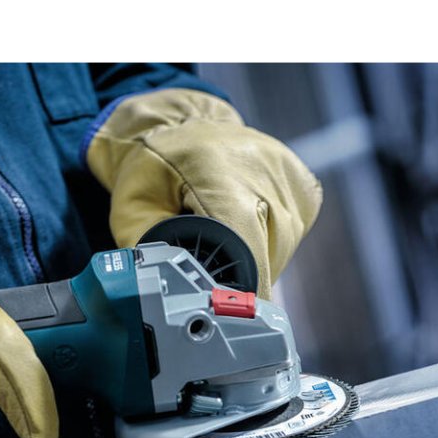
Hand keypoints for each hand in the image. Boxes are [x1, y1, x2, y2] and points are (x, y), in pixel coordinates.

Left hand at [84, 89, 321, 299]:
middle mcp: (265, 174)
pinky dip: (270, 239)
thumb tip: (163, 297)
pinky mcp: (304, 187)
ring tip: (226, 234)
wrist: (183, 122)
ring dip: (256, 256)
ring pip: (282, 249)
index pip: (247, 246)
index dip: (245, 289)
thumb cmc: (155, 168)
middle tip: (211, 263)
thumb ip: (147, 255)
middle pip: (265, 254)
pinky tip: (248, 222)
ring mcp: (290, 178)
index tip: (237, 314)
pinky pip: (293, 234)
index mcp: (220, 176)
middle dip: (240, 271)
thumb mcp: (132, 209)